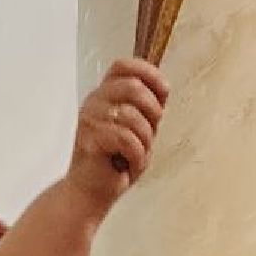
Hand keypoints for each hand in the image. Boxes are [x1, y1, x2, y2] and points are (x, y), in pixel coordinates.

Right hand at [65, 58, 169, 209]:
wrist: (93, 190)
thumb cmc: (115, 160)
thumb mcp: (139, 129)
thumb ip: (147, 108)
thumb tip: (163, 86)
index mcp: (106, 94)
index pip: (123, 66)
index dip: (148, 73)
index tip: (164, 91)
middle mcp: (95, 102)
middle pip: (133, 87)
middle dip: (153, 112)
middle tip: (149, 134)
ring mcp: (90, 119)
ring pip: (133, 116)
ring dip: (144, 141)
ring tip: (135, 154)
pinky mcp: (90, 139)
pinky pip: (127, 139)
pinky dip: (137, 156)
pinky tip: (128, 164)